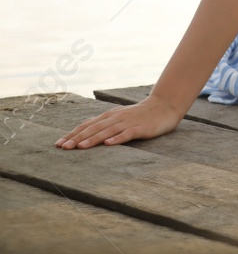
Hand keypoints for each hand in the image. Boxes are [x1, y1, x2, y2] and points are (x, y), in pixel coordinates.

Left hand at [55, 96, 183, 149]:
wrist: (164, 106)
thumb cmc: (140, 114)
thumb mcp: (120, 117)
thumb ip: (104, 124)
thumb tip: (84, 132)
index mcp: (109, 116)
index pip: (87, 125)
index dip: (72, 134)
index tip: (58, 143)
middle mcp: (116, 118)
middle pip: (94, 128)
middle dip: (77, 138)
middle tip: (63, 147)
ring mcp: (128, 122)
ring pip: (107, 131)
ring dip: (93, 139)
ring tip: (80, 147)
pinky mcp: (141, 128)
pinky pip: (127, 134)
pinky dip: (117, 138)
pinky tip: (109, 144)